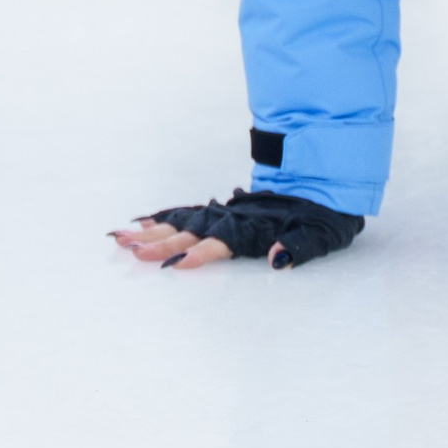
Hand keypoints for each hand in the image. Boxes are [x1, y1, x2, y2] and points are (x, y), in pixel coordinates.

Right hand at [111, 189, 362, 270]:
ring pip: (183, 223)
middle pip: (190, 232)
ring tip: (121, 239)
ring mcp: (226, 215)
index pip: (220, 243)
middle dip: (160, 243)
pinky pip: (188, 217)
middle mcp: (234, 220)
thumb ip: (298, 247)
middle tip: (129, 251)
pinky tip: (142, 226)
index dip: (199, 253)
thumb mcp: (321, 234)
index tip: (175, 264)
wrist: (326, 183)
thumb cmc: (323, 215)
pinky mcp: (225, 213)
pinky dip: (164, 220)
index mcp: (253, 229)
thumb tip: (277, 260)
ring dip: (152, 232)